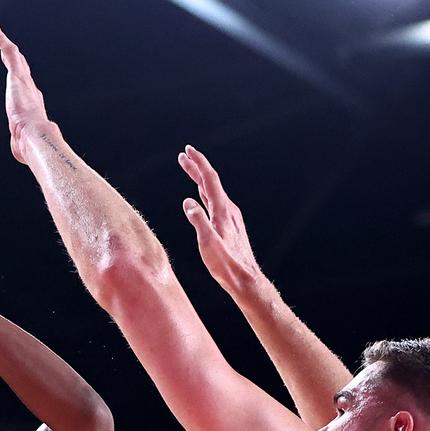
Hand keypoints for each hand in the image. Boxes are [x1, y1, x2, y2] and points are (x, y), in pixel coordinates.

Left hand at [0, 24, 51, 164]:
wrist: (34, 137)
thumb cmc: (29, 145)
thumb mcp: (21, 144)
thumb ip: (20, 145)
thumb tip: (21, 154)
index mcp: (31, 106)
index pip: (27, 90)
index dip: (24, 83)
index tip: (21, 78)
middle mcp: (30, 91)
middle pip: (22, 72)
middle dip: (17, 62)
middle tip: (12, 52)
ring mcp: (24, 82)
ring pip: (15, 59)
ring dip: (7, 48)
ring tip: (0, 38)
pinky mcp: (16, 75)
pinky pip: (9, 53)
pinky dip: (2, 41)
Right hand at [178, 145, 264, 297]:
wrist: (245, 279)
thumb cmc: (227, 264)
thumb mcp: (208, 243)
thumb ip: (197, 220)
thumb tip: (188, 202)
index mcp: (222, 210)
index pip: (209, 179)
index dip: (198, 163)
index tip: (187, 151)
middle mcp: (228, 210)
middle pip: (210, 182)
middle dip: (196, 167)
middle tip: (183, 156)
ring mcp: (230, 217)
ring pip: (212, 192)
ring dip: (199, 180)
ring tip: (189, 171)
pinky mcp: (229, 226)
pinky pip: (215, 202)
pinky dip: (205, 193)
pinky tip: (201, 197)